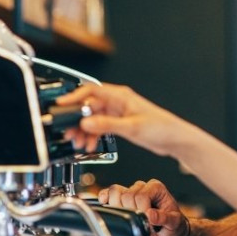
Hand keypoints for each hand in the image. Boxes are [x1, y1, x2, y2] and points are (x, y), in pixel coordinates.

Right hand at [56, 83, 185, 156]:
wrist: (174, 139)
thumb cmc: (161, 127)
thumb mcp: (131, 127)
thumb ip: (107, 125)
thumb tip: (87, 122)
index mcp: (120, 96)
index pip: (91, 90)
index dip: (74, 97)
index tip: (62, 105)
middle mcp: (117, 102)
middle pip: (89, 107)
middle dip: (77, 120)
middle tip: (69, 132)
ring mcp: (118, 113)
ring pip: (93, 118)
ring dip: (84, 130)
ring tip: (79, 142)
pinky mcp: (120, 123)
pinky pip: (100, 127)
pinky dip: (93, 135)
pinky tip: (90, 144)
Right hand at [99, 179, 188, 235]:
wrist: (168, 233)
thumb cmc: (173, 226)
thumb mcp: (174, 223)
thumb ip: (163, 218)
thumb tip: (150, 215)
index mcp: (156, 188)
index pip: (141, 195)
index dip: (142, 209)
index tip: (148, 220)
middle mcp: (143, 187)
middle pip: (127, 195)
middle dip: (131, 211)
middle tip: (140, 221)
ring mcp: (132, 192)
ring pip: (116, 192)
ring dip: (119, 207)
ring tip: (129, 217)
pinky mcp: (123, 199)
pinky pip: (109, 193)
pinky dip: (105, 198)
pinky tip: (104, 203)